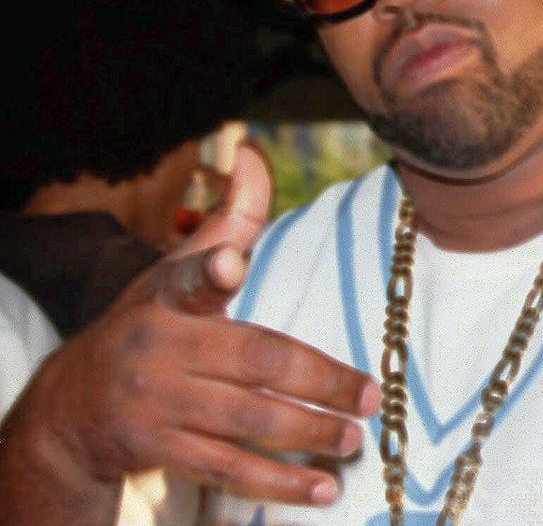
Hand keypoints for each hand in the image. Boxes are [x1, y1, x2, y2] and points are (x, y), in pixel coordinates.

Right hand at [0, 144, 379, 521]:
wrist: (71, 406)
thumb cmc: (146, 323)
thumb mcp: (173, 268)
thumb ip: (227, 220)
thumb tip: (254, 155)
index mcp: (167, 299)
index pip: (187, 278)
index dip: (209, 268)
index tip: (228, 265)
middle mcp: (161, 350)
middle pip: (251, 364)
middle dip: (317, 382)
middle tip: (367, 397)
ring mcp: (158, 406)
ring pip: (244, 421)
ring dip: (306, 434)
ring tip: (354, 441)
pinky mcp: (159, 451)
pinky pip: (226, 470)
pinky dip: (276, 483)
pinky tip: (320, 489)